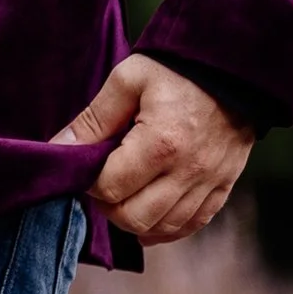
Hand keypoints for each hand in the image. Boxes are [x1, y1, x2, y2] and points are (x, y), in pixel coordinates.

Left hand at [52, 53, 251, 246]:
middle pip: (133, 218)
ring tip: (126, 195)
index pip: (110, 187)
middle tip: (104, 183)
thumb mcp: (128, 80)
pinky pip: (193, 224)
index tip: (87, 167)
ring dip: (136, 219)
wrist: (234, 65)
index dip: (89, 182)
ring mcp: (209, 181)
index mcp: (161, 144)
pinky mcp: (224, 184)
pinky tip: (151, 219)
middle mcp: (188, 171)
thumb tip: (58, 149)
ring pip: (162, 228)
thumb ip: (93, 119)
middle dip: (109, 206)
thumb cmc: (176, 69)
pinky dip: (167, 227)